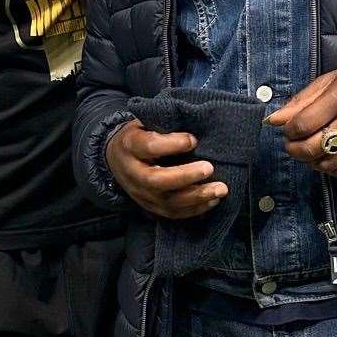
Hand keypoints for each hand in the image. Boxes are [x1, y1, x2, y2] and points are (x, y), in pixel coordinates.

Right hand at [106, 119, 227, 218]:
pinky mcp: (149, 206)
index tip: (193, 139)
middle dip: (186, 176)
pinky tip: (213, 201)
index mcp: (130, 146)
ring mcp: (140, 193)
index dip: (172, 144)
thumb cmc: (139, 135)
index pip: (149, 147)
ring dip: (197, 197)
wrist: (116, 158)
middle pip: (156, 181)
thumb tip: (195, 128)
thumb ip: (165, 125)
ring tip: (220, 189)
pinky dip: (194, 210)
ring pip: (167, 202)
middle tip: (209, 168)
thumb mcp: (145, 122)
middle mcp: (132, 173)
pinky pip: (172, 213)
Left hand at [265, 62, 336, 178]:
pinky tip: (324, 158)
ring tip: (308, 150)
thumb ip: (299, 102)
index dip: (289, 131)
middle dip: (294, 149)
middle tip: (291, 144)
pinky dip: (328, 169)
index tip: (288, 129)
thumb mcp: (326, 82)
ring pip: (328, 163)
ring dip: (310, 161)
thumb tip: (273, 121)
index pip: (304, 125)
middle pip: (313, 147)